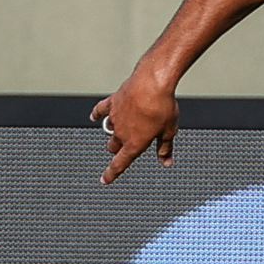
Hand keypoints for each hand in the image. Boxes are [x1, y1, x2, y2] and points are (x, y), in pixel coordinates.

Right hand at [90, 70, 178, 184]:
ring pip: (108, 131)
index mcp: (134, 144)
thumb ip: (165, 148)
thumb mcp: (168, 131)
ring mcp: (115, 117)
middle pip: (113, 147)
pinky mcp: (113, 102)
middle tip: (124, 148)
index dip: (111, 173)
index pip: (120, 164)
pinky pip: (101, 110)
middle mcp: (121, 133)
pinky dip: (97, 114)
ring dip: (113, 134)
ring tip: (120, 131)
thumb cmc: (163, 107)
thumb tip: (166, 162)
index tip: (104, 180)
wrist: (152, 83)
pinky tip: (94, 116)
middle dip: (117, 150)